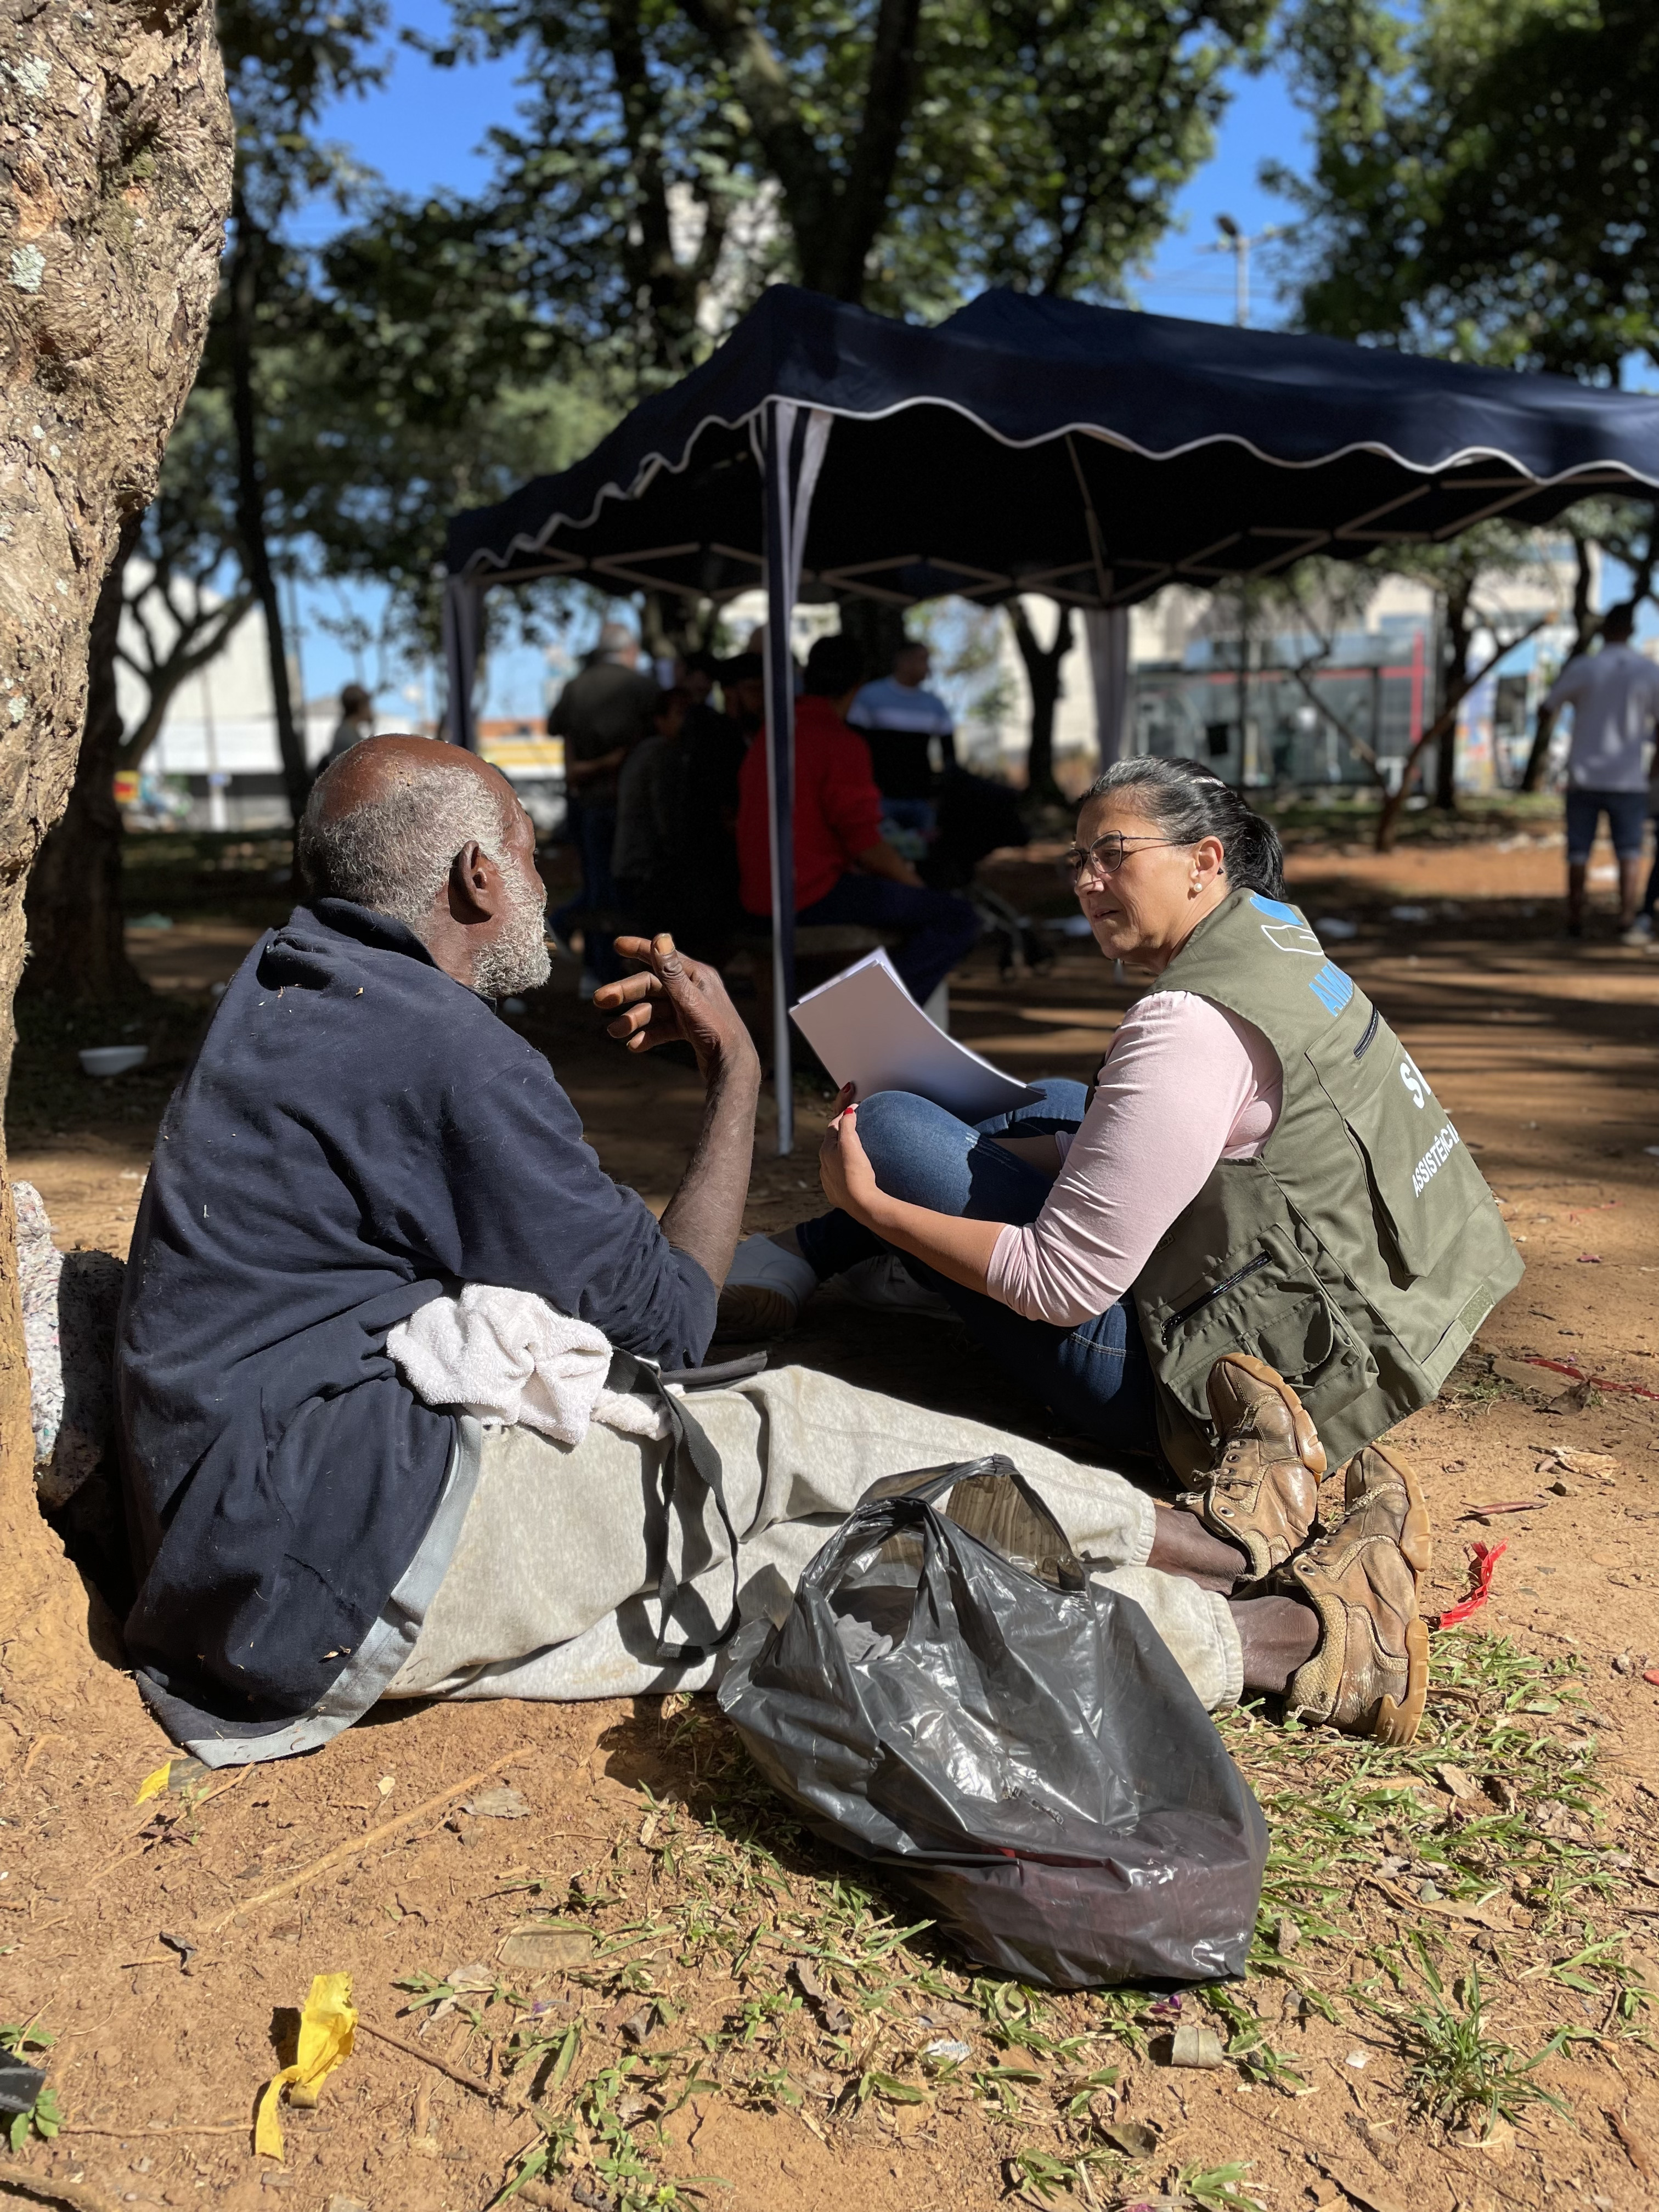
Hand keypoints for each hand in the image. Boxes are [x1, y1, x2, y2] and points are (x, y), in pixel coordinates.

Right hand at [594, 934, 758, 1087]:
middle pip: (651, 986)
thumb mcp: (689, 999)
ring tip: (614, 1032)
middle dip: (625, 994)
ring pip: (654, 1010)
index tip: (617, 945)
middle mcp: (692, 990)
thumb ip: (671, 971)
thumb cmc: (717, 1030)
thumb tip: (660, 937)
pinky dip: (647, 1036)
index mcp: (696, 976)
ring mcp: (689, 1010)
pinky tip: (634, 1045)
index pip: (662, 957)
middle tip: (599, 1001)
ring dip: (633, 1020)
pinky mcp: (688, 1029)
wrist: (732, 1067)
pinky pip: (661, 1029)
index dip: (639, 949)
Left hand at [818, 1088, 885, 1224]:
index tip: (857, 1106)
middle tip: (855, 1122)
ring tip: (857, 1147)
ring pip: (836, 1160)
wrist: (862, 1205)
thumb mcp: (851, 1144)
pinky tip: (857, 1170)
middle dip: (843, 1131)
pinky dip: (847, 1169)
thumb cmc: (856, 1174)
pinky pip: (842, 1177)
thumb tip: (848, 1110)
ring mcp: (830, 1180)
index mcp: (826, 1151)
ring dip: (844, 1151)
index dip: (844, 1113)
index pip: (833, 1125)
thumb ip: (847, 1124)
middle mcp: (824, 1165)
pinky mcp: (838, 1193)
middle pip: (833, 1142)